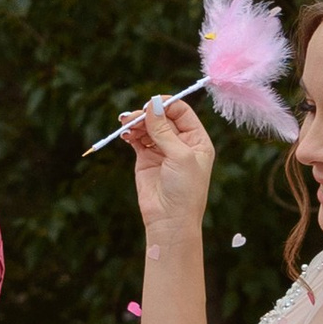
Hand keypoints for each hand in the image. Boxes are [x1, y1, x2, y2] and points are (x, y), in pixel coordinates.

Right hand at [130, 94, 214, 256]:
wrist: (170, 220)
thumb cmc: (185, 189)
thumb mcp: (180, 156)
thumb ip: (164, 130)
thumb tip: (152, 104)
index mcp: (197, 140)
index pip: (182, 112)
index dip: (167, 105)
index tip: (152, 104)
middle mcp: (180, 143)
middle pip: (162, 117)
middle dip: (148, 114)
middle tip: (134, 117)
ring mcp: (162, 150)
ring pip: (148, 127)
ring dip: (137, 123)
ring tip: (126, 126)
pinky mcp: (146, 159)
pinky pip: (137, 139)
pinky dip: (130, 134)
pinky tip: (125, 135)